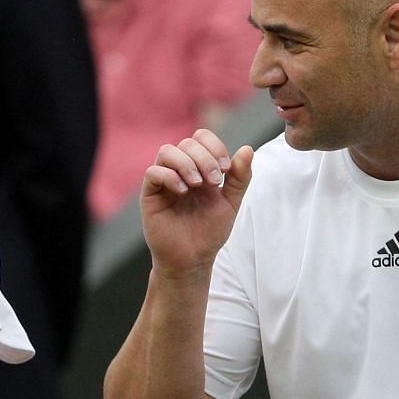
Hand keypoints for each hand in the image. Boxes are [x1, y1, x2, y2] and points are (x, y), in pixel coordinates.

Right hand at [140, 129, 253, 276]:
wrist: (193, 260)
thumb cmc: (209, 232)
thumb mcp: (231, 203)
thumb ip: (240, 177)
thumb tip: (248, 148)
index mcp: (199, 168)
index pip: (202, 138)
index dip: (215, 146)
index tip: (226, 170)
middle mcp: (180, 170)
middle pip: (187, 143)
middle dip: (204, 158)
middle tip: (215, 182)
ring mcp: (164, 181)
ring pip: (167, 151)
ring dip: (186, 163)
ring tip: (197, 185)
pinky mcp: (150, 195)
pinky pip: (153, 172)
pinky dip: (169, 176)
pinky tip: (183, 191)